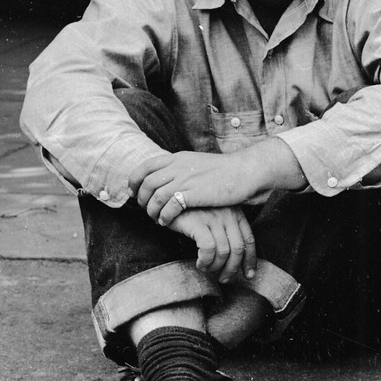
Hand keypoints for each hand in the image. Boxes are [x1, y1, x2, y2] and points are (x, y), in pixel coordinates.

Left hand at [138, 143, 290, 224]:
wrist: (245, 172)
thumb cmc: (225, 171)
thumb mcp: (198, 163)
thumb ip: (182, 167)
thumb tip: (168, 176)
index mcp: (178, 158)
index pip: (145, 167)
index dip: (135, 181)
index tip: (135, 193)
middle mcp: (178, 167)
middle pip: (146, 183)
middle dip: (142, 199)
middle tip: (146, 210)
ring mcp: (185, 180)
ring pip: (154, 197)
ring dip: (151, 211)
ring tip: (156, 219)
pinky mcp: (194, 194)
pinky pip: (168, 208)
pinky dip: (164, 217)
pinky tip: (167, 222)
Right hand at [169, 206, 256, 283]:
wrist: (170, 198)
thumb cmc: (192, 211)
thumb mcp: (214, 218)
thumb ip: (226, 232)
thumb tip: (233, 260)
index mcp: (236, 214)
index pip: (249, 240)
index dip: (250, 260)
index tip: (249, 275)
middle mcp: (228, 215)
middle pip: (238, 249)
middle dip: (233, 268)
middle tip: (224, 279)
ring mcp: (214, 218)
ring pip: (224, 251)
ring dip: (216, 266)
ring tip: (207, 269)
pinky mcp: (198, 222)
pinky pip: (208, 248)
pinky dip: (206, 260)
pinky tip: (200, 263)